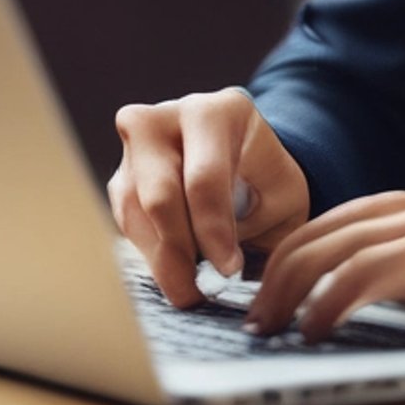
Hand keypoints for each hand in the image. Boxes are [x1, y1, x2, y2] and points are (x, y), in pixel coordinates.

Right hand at [108, 86, 309, 306]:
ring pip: (133, 210)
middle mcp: (168, 118)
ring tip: (186, 288)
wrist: (244, 159)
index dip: (213, 231)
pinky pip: (124, 221)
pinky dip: (147, 252)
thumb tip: (232, 278)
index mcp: (218, 112)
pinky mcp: (122, 175)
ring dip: (159, 257)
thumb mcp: (282, 194)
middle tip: (196, 292)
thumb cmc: (267, 178)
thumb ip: (263, 226)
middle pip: (160, 194)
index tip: (228, 269)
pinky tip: (171, 271)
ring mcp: (137, 146)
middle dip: (178, 251)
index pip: (205, 178)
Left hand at [238, 191, 404, 342]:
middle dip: (267, 282)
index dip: (275, 265)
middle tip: (247, 324)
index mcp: (399, 208)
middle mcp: (400, 211)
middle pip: (308, 239)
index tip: (253, 303)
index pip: (315, 230)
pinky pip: (366, 276)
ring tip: (266, 331)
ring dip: (286, 294)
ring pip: (327, 254)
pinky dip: (329, 302)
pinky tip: (314, 329)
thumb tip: (360, 306)